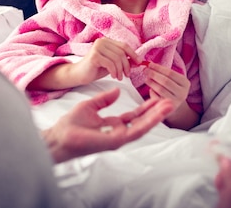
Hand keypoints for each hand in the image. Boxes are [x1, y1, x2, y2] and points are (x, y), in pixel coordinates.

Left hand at [42, 88, 172, 162]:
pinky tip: (157, 114)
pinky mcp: (116, 141)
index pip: (134, 116)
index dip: (146, 107)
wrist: (60, 136)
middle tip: (170, 102)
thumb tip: (117, 90)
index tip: (157, 98)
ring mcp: (118, 138)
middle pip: (142, 121)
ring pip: (142, 127)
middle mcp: (118, 132)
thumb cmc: (71, 124)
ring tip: (169, 106)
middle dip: (156, 112)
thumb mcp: (90, 106)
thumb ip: (104, 99)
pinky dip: (148, 122)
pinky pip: (135, 131)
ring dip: (156, 116)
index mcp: (113, 125)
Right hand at [73, 37, 139, 82]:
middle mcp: (102, 41)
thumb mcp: (112, 64)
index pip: (124, 46)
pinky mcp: (94, 56)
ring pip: (117, 59)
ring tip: (119, 77)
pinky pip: (110, 64)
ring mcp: (97, 48)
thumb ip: (123, 61)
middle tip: (127, 75)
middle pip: (122, 53)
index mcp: (107, 41)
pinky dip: (114, 71)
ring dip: (120, 70)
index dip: (133, 54)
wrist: (79, 74)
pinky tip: (113, 76)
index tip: (139, 62)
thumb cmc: (95, 69)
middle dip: (127, 65)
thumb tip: (137, 61)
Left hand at [144, 61, 189, 109]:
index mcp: (185, 83)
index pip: (170, 73)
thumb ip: (163, 72)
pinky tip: (151, 89)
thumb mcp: (173, 80)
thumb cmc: (172, 88)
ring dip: (151, 82)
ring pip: (160, 89)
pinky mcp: (168, 108)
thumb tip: (149, 63)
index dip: (158, 68)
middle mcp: (182, 93)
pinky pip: (157, 98)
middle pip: (165, 81)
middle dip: (154, 74)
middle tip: (145, 70)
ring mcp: (176, 101)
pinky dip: (152, 92)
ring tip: (146, 79)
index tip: (149, 64)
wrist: (176, 105)